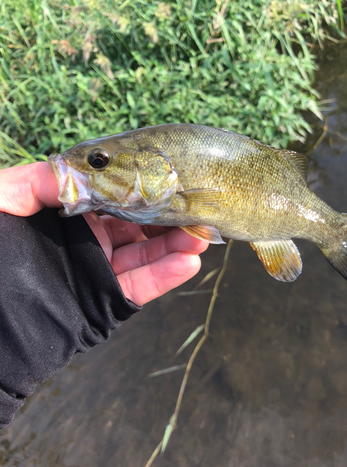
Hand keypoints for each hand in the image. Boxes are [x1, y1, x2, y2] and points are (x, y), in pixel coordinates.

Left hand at [0, 162, 207, 304]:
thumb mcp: (1, 201)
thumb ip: (39, 180)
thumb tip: (83, 168)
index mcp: (70, 216)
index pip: (116, 198)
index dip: (144, 189)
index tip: (171, 179)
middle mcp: (89, 241)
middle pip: (139, 226)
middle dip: (170, 216)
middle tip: (199, 207)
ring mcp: (99, 272)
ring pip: (146, 255)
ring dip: (176, 244)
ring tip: (202, 234)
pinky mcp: (105, 303)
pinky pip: (140, 287)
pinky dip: (165, 276)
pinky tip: (188, 261)